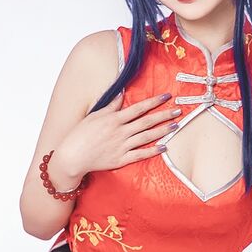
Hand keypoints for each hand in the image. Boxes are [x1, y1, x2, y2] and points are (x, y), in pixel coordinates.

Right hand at [52, 90, 182, 184]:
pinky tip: (164, 146)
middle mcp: (120, 132)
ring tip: (176, 126)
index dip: (154, 101)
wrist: (72, 156)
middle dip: (164, 115)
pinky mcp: (121, 159)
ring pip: (147, 137)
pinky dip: (152, 151)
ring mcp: (122, 146)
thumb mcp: (95, 115)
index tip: (167, 96)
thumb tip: (122, 92)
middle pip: (147, 122)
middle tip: (179, 110)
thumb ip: (111, 105)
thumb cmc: (80, 134)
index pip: (139, 108)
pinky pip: (140, 154)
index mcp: (114, 119)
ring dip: (162, 131)